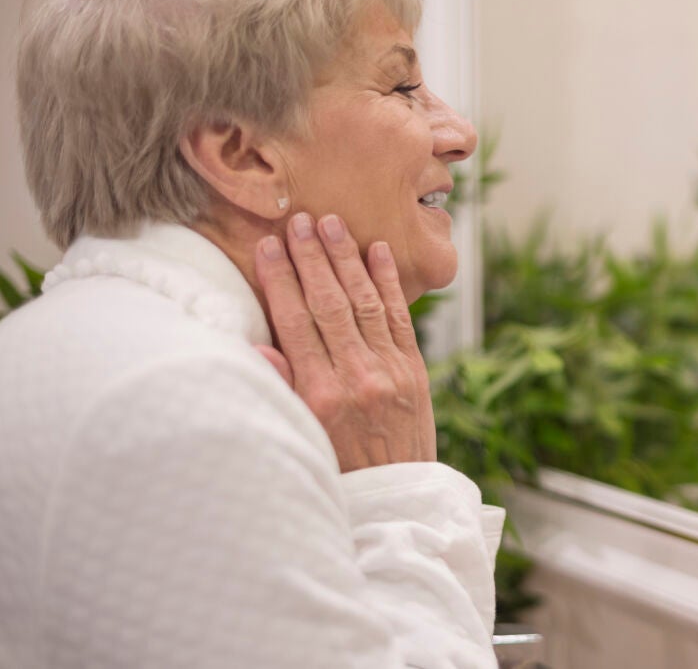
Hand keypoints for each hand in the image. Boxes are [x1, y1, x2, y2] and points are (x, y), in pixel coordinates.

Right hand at [254, 212, 434, 471]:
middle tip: (299, 220)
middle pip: (330, 303)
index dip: (281, 279)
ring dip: (348, 259)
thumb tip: (258, 345)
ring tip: (332, 224)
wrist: (394, 502)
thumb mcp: (299, 437)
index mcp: (320, 395)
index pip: (296, 322)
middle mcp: (357, 378)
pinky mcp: (416, 372)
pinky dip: (389, 282)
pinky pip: (401, 318)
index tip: (269, 245)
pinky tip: (377, 252)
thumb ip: (281, 388)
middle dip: (313, 257)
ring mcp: (390, 372)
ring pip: (366, 302)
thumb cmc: (336, 472)